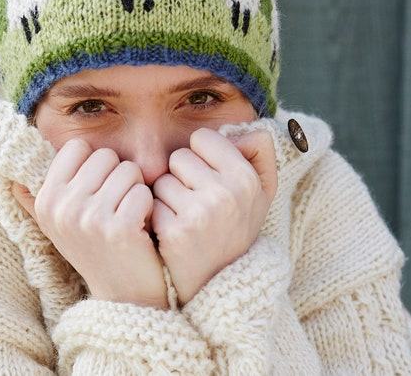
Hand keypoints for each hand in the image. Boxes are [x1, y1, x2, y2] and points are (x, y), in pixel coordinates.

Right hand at [12, 137, 168, 308]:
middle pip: (106, 156)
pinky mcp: (120, 230)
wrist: (122, 294)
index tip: (96, 191)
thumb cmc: (93, 248)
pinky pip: (142, 192)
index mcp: (45, 200)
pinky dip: (148, 207)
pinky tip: (140, 228)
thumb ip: (36, 201)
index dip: (94, 163)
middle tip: (115, 207)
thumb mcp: (58, 225)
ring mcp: (90, 220)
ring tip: (126, 217)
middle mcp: (62, 208)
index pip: (77, 147)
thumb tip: (11, 179)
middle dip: (118, 176)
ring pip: (128, 170)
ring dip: (135, 191)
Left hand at [150, 127, 277, 305]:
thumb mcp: (260, 190)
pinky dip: (157, 216)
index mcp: (246, 178)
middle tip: (197, 202)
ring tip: (186, 217)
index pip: (202, 137)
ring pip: (162, 179)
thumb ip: (259, 152)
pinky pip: (150, 203)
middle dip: (183, 176)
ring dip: (168, 196)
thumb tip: (244, 129)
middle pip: (179, 157)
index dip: (202, 156)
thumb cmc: (236, 225)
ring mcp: (199, 214)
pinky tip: (173, 233)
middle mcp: (225, 194)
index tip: (210, 178)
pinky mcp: (174, 232)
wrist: (221, 282)